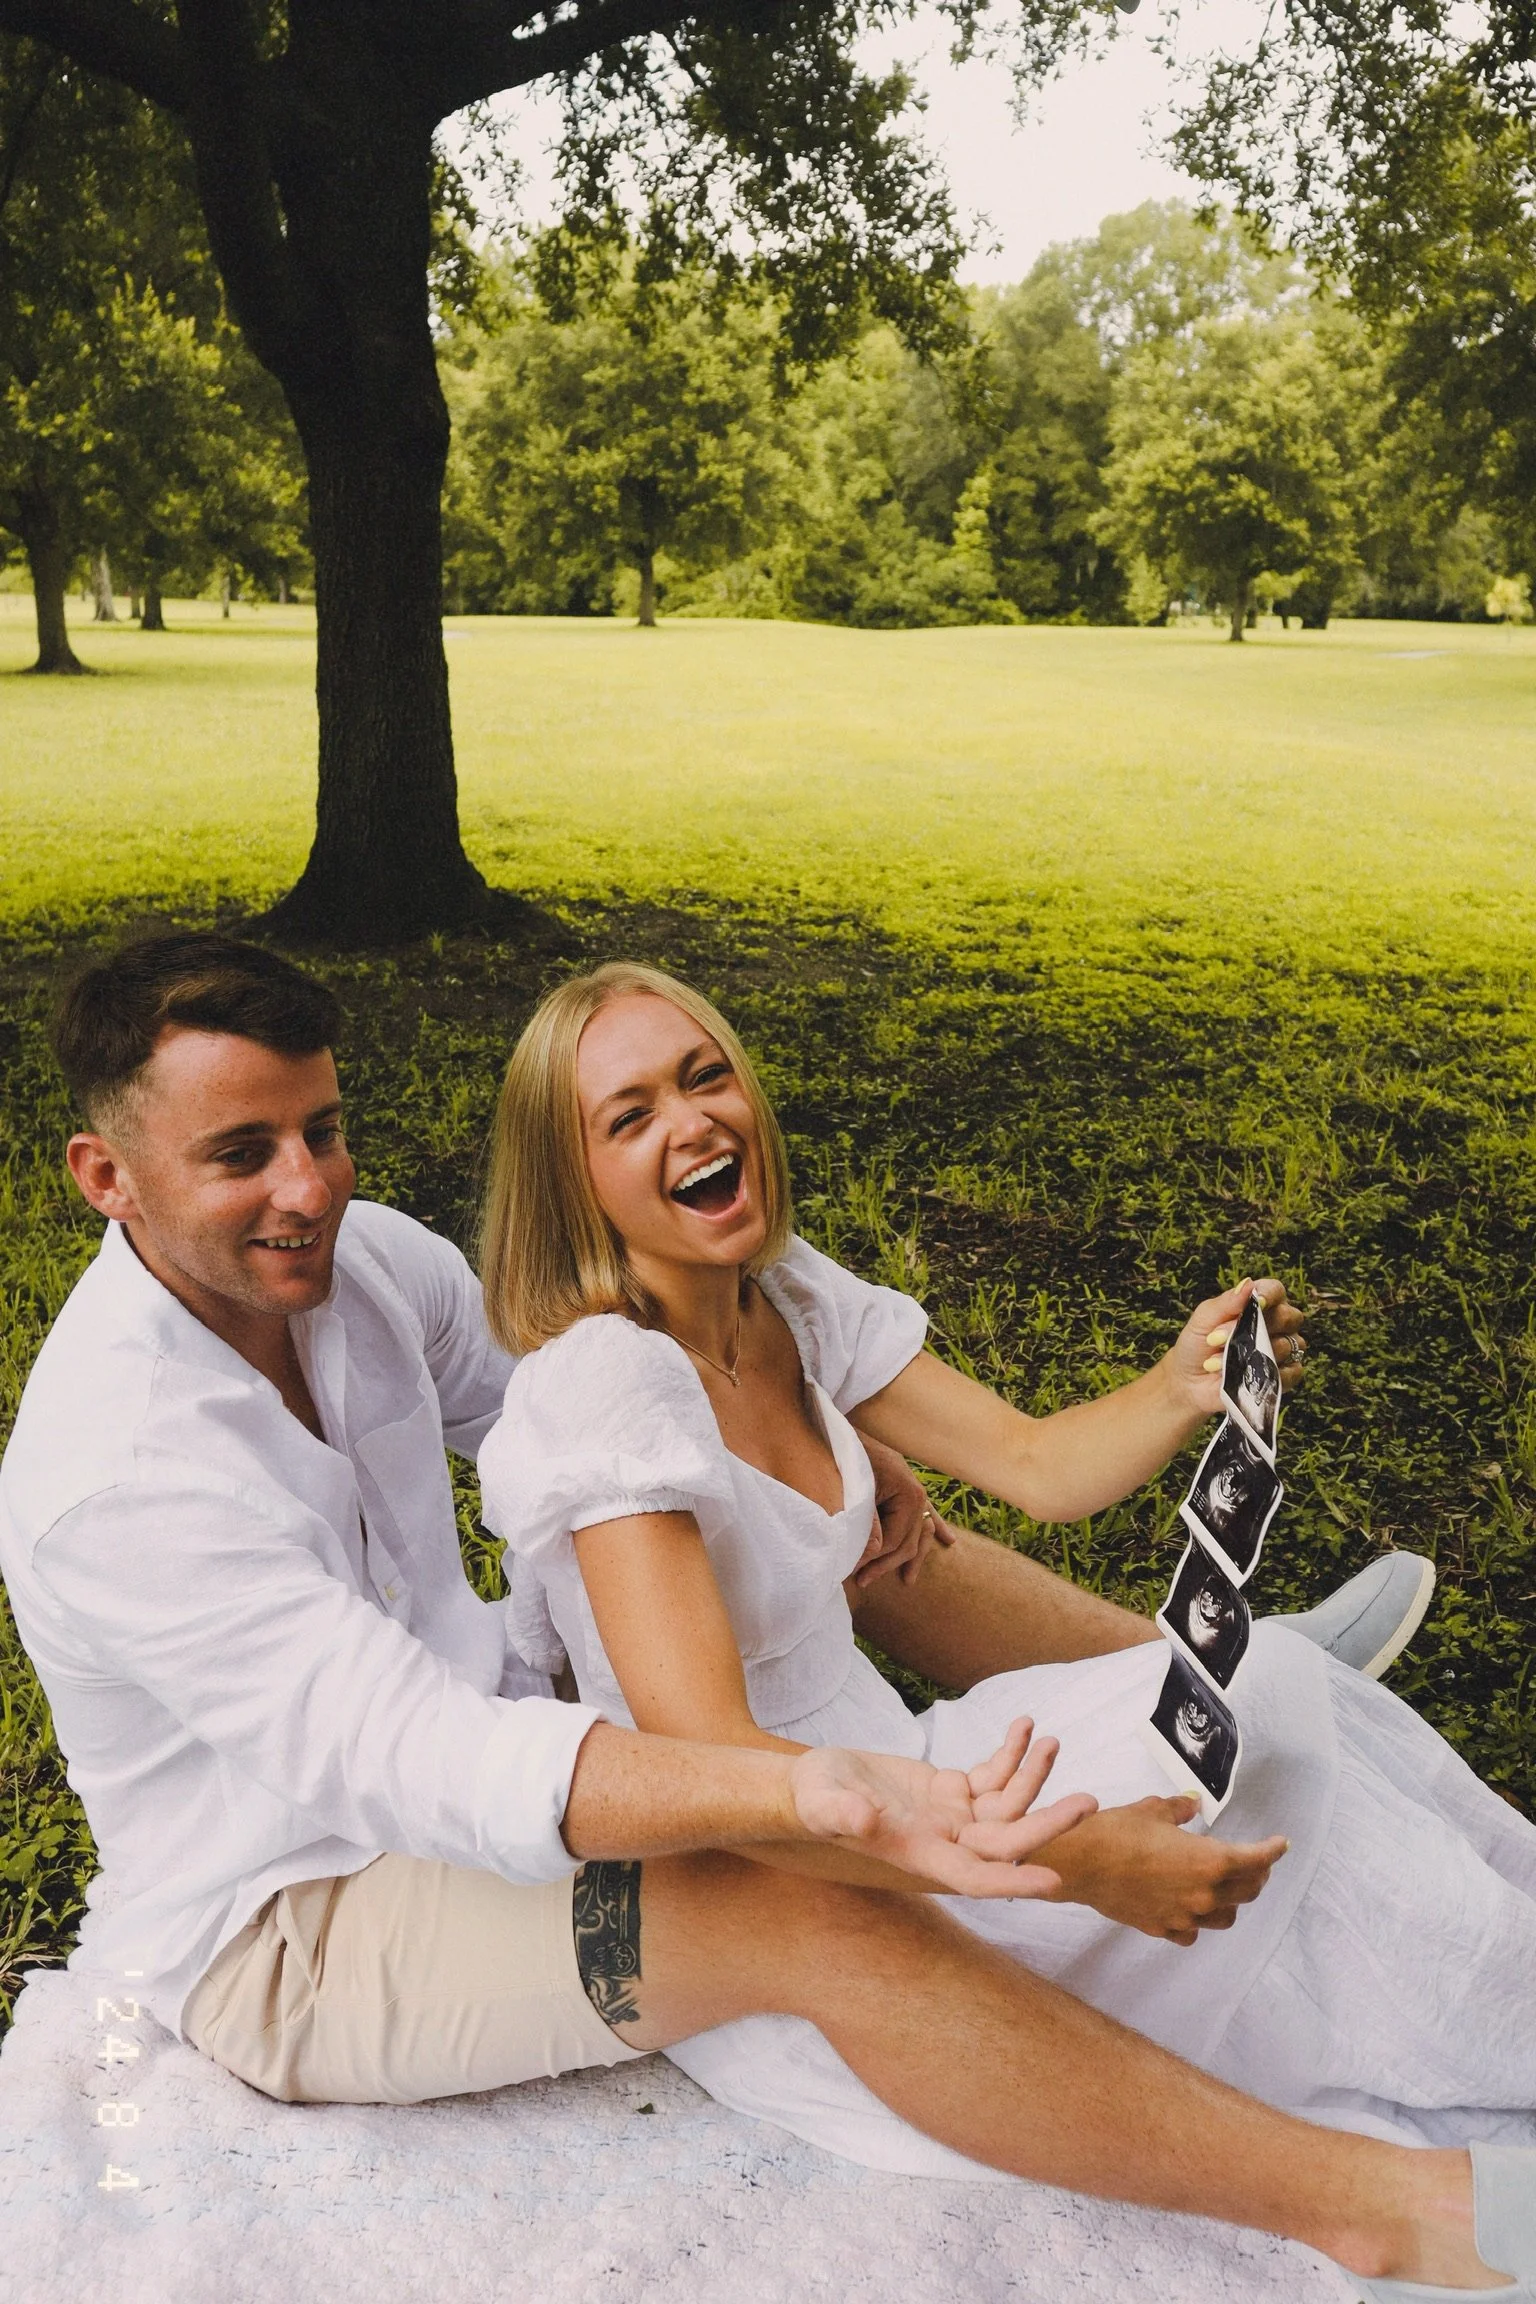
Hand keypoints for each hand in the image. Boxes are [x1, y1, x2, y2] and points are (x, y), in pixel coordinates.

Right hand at [788, 1716, 1096, 1898]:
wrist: (812, 1785)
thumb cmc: (813, 1798)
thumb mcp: (821, 1802)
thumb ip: (840, 1813)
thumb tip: (865, 1820)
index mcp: (920, 1855)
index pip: (976, 1878)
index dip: (1014, 1881)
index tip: (1056, 1881)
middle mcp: (945, 1842)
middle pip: (1007, 1841)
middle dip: (1048, 1823)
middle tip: (1089, 1802)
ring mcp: (952, 1818)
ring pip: (1008, 1805)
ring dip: (1033, 1776)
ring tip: (1049, 1739)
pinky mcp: (951, 1792)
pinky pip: (993, 1777)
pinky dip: (1012, 1754)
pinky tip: (1023, 1726)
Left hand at [854, 1434, 958, 1588]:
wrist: (846, 1432)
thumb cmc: (852, 1458)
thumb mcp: (858, 1490)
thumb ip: (868, 1522)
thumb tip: (874, 1553)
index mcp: (909, 1495)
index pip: (897, 1540)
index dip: (875, 1560)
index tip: (853, 1571)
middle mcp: (919, 1497)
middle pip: (909, 1542)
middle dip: (886, 1564)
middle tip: (861, 1581)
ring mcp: (917, 1494)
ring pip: (922, 1533)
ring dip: (914, 1557)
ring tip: (907, 1581)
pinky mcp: (910, 1490)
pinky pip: (929, 1514)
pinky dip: (938, 1528)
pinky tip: (950, 1541)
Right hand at [1041, 1795, 1288, 1942]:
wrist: (1081, 1863)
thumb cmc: (1117, 1833)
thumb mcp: (1153, 1811)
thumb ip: (1180, 1810)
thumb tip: (1193, 1805)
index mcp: (1209, 1861)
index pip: (1256, 1859)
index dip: (1273, 1850)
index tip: (1281, 1844)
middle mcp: (1203, 1894)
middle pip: (1248, 1890)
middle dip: (1257, 1874)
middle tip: (1255, 1861)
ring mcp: (1184, 1916)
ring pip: (1226, 1917)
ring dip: (1232, 1901)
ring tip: (1226, 1887)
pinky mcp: (1162, 1928)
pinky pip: (1192, 1932)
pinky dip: (1198, 1921)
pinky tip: (1192, 1909)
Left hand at [1164, 1276, 1307, 1422]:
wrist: (1190, 1383)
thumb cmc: (1197, 1345)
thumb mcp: (1203, 1321)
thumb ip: (1225, 1303)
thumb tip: (1247, 1284)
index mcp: (1258, 1305)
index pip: (1276, 1290)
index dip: (1270, 1295)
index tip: (1257, 1302)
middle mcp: (1276, 1326)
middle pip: (1289, 1317)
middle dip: (1256, 1326)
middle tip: (1219, 1339)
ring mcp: (1283, 1352)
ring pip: (1286, 1346)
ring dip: (1250, 1355)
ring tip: (1217, 1363)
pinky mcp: (1283, 1377)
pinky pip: (1290, 1372)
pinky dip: (1266, 1374)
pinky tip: (1242, 1376)